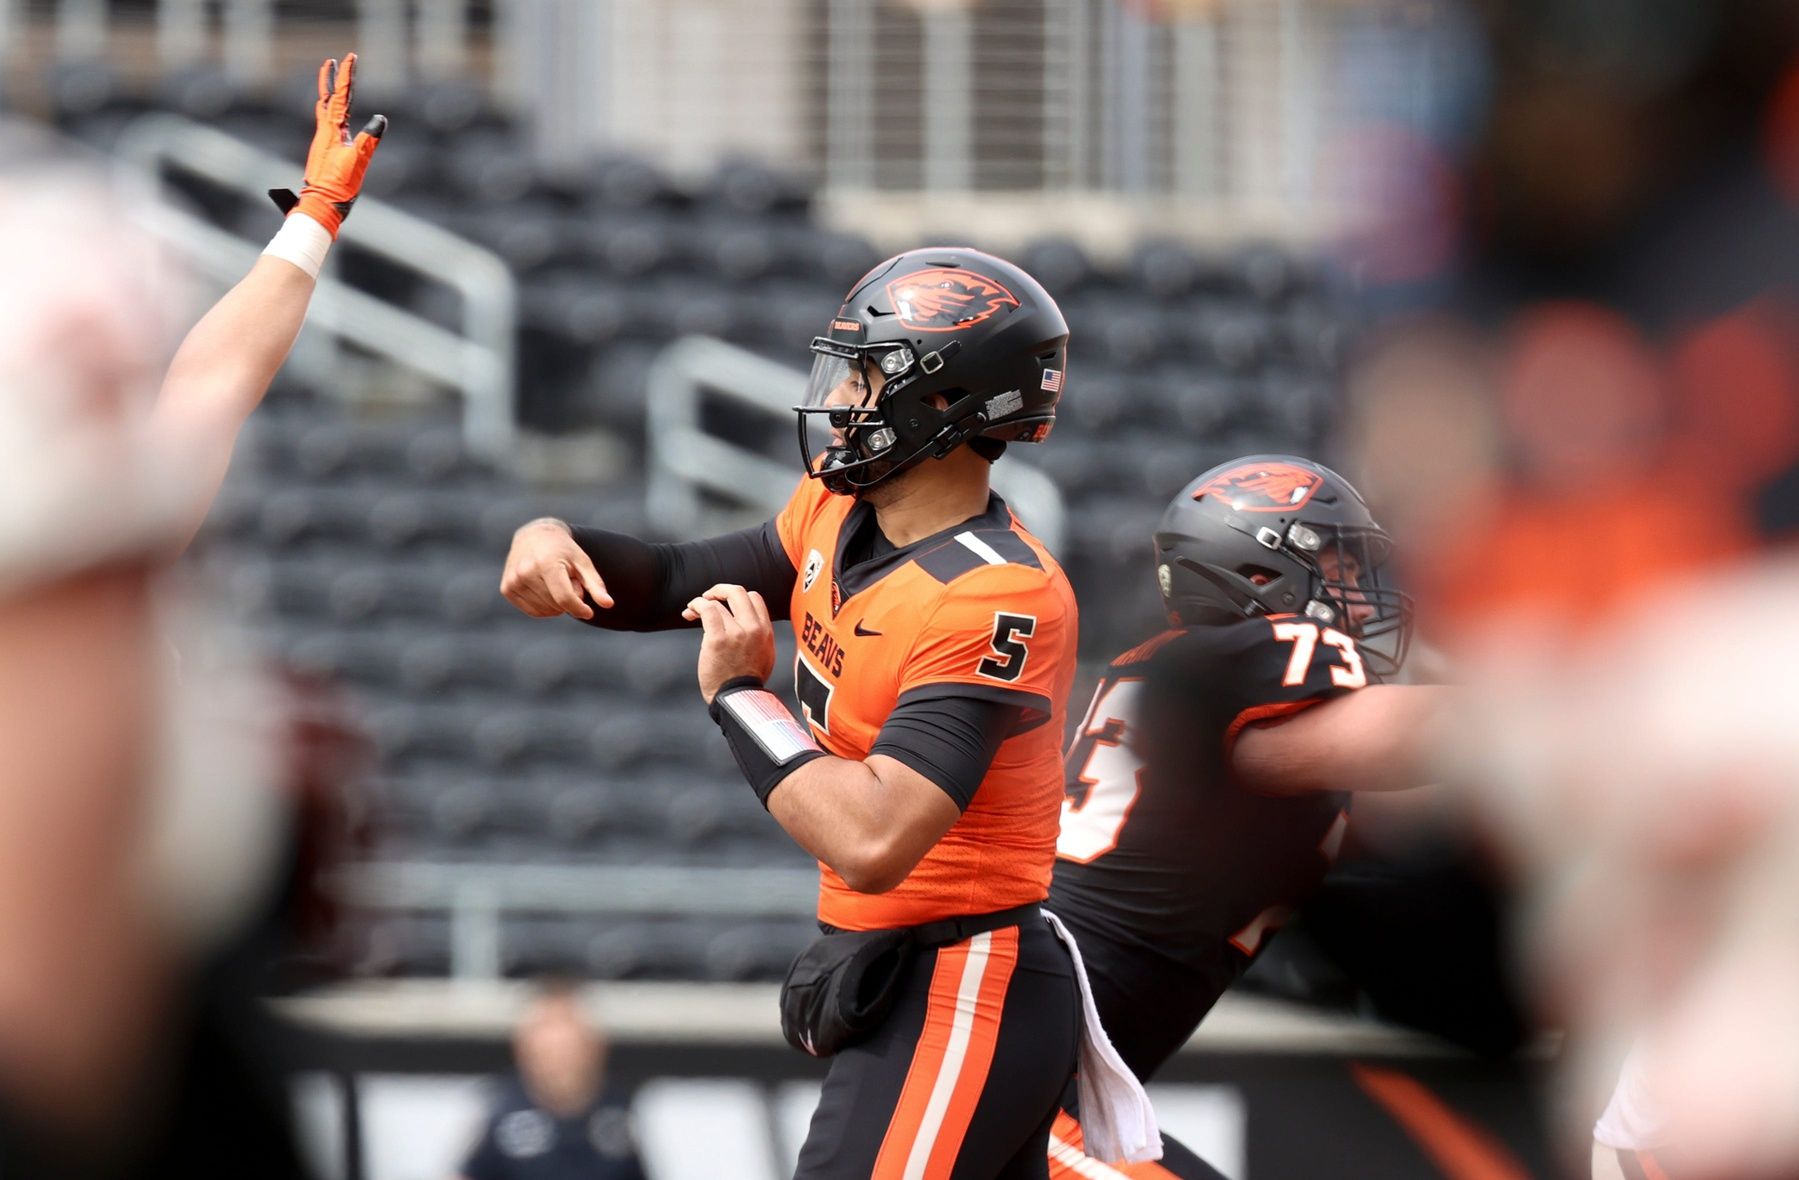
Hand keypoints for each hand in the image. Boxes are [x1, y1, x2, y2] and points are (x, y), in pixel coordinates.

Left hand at [268, 53, 386, 237]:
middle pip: (328, 98)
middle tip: (333, 61)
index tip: (349, 57)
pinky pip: (327, 123)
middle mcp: (325, 132)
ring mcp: (323, 141)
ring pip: (325, 109)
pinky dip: (329, 111)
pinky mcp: (325, 151)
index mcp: (332, 130)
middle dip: (332, 79)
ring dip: (328, 92)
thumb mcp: (357, 162)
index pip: (340, 96)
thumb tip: (380, 119)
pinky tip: (332, 115)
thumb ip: (369, 140)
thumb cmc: (338, 186)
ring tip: (331, 81)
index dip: (346, 76)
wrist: (321, 205)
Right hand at [500, 519, 612, 619]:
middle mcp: (525, 571)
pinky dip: (545, 607)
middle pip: (556, 605)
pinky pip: (533, 612)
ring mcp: (513, 581)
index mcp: (546, 562)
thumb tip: (609, 605)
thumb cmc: (564, 551)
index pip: (565, 598)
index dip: (579, 609)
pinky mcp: (507, 589)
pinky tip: (546, 590)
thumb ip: (596, 584)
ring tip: (556, 582)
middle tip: (569, 581)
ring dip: (557, 604)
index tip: (589, 612)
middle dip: (569, 599)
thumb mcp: (583, 562)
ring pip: (545, 611)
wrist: (535, 537)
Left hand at [686, 584, 775, 702]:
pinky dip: (695, 606)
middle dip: (720, 590)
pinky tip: (689, 612)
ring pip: (718, 602)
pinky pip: (707, 610)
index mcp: (766, 631)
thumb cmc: (746, 682)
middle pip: (738, 592)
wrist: (737, 699)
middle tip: (709, 597)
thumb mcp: (765, 655)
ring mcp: (736, 633)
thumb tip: (746, 620)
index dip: (737, 597)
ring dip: (701, 602)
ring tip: (692, 610)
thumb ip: (758, 635)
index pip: (754, 597)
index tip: (725, 604)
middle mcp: (753, 628)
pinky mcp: (718, 639)